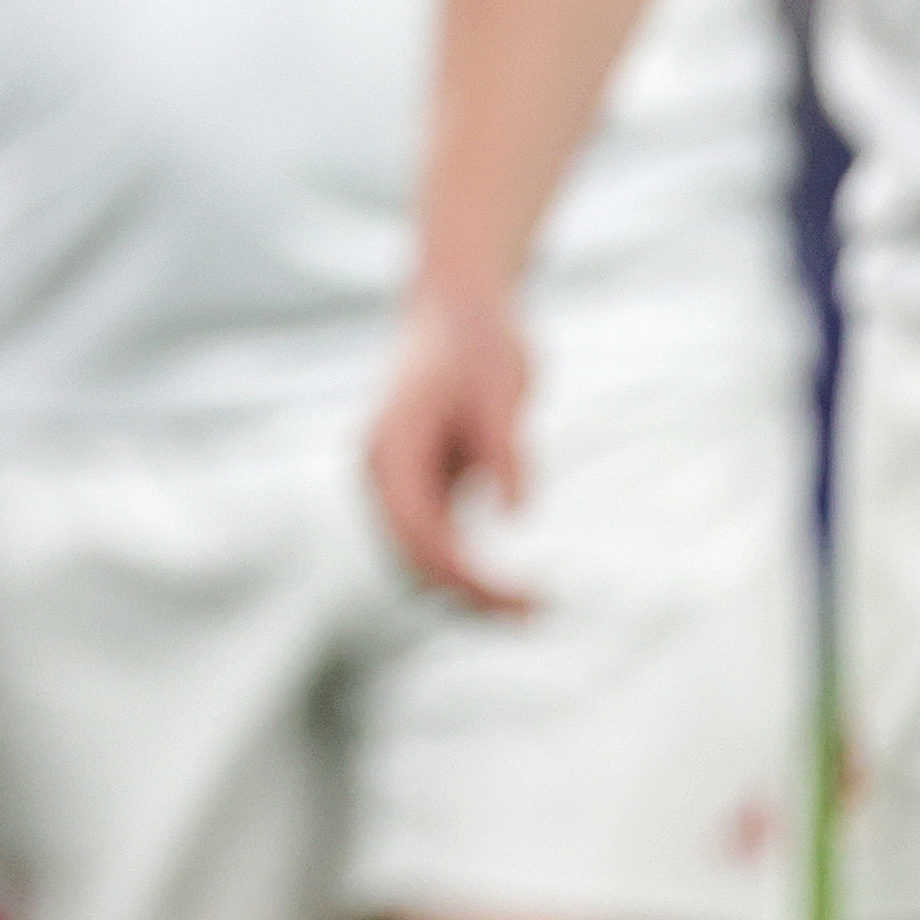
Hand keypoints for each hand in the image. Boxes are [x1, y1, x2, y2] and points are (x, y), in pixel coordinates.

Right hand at [369, 284, 535, 617]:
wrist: (458, 306)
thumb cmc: (480, 342)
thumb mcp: (503, 389)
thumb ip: (505, 450)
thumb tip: (516, 515)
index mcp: (389, 448)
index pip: (420, 535)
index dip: (470, 578)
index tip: (528, 598)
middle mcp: (381, 471)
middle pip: (412, 559)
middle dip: (469, 597)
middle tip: (539, 614)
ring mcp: (396, 479)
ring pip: (418, 558)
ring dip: (467, 591)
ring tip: (532, 608)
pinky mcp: (420, 481)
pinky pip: (435, 542)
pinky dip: (468, 570)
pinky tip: (515, 585)